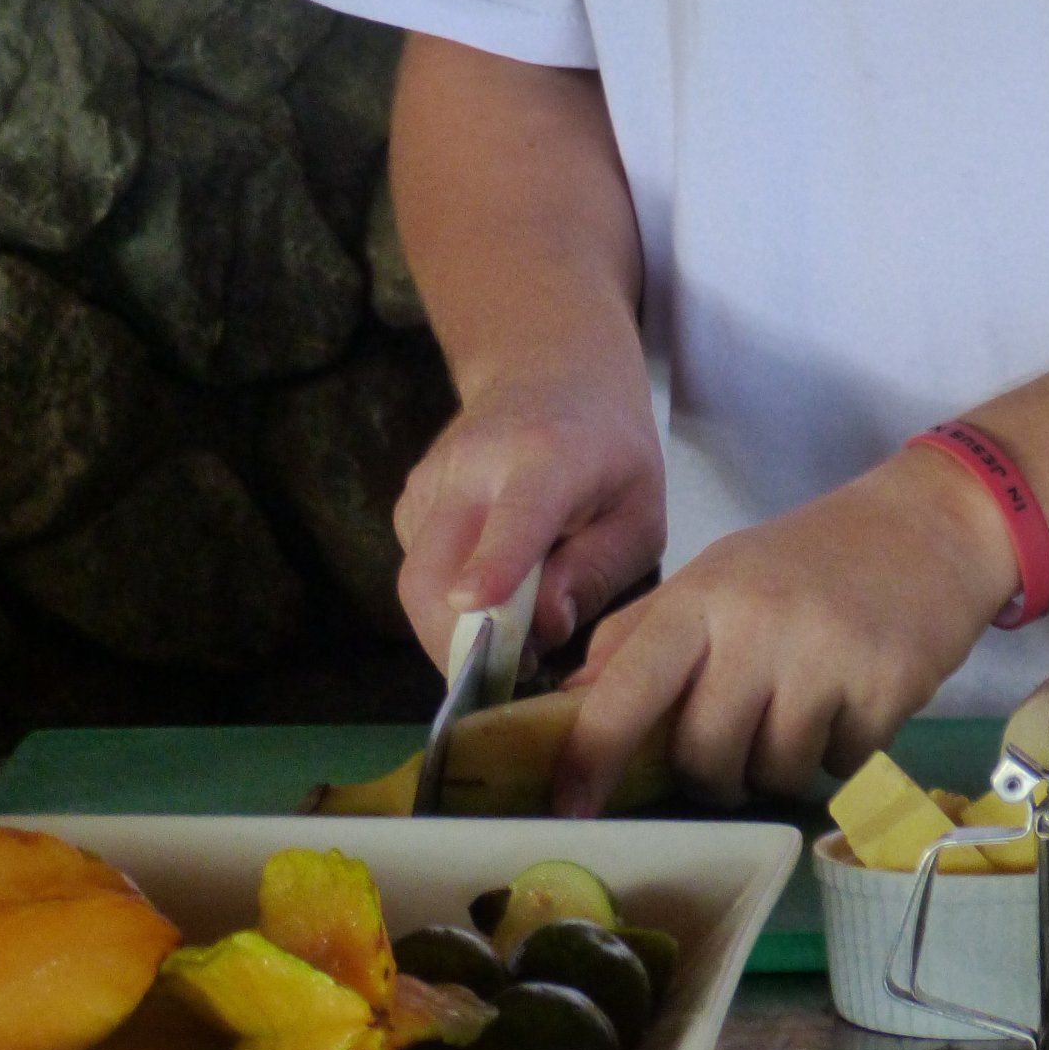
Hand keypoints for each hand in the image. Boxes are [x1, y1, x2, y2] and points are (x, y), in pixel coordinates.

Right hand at [393, 365, 664, 667]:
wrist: (550, 373)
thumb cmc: (609, 451)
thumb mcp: (638, 513)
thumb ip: (597, 573)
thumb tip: (543, 629)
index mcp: (548, 459)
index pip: (516, 517)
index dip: (494, 564)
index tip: (473, 603)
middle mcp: (473, 464)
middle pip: (434, 572)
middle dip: (456, 644)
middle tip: (506, 676)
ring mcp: (430, 481)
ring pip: (417, 582)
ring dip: (451, 630)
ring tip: (509, 638)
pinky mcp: (409, 501)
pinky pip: (417, 571)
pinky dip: (445, 604)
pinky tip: (490, 596)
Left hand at [553, 447, 1019, 812]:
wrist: (931, 523)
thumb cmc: (811, 559)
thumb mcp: (718, 575)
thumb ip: (642, 633)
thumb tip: (572, 699)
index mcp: (702, 596)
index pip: (626, 688)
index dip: (591, 755)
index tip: (572, 806)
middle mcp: (756, 625)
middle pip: (703, 754)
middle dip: (714, 773)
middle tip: (738, 747)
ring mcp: (824, 657)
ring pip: (772, 772)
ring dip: (782, 765)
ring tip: (804, 712)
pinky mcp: (885, 688)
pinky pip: (840, 766)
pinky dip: (841, 752)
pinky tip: (852, 702)